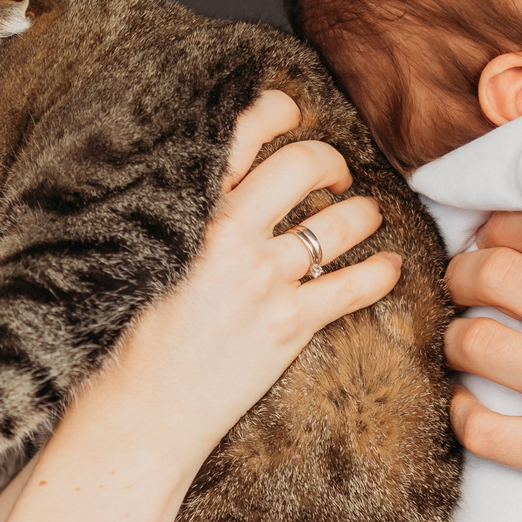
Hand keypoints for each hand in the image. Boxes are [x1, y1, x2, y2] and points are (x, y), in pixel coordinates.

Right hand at [92, 91, 400, 456]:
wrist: (138, 411)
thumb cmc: (131, 337)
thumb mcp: (145, 255)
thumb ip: (185, 214)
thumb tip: (223, 183)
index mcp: (188, 207)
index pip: (242, 130)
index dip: (277, 111)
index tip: (291, 116)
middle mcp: (228, 232)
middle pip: (304, 165)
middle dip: (331, 162)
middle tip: (335, 176)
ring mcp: (263, 277)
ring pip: (340, 223)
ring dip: (364, 214)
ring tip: (367, 217)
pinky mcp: (288, 324)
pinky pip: (356, 286)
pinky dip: (381, 273)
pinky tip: (389, 268)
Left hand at [442, 245, 521, 521]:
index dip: (508, 226)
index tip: (496, 239)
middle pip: (496, 273)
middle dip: (463, 275)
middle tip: (461, 287)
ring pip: (474, 343)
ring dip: (455, 342)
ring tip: (462, 349)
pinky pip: (478, 425)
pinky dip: (460, 413)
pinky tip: (469, 412)